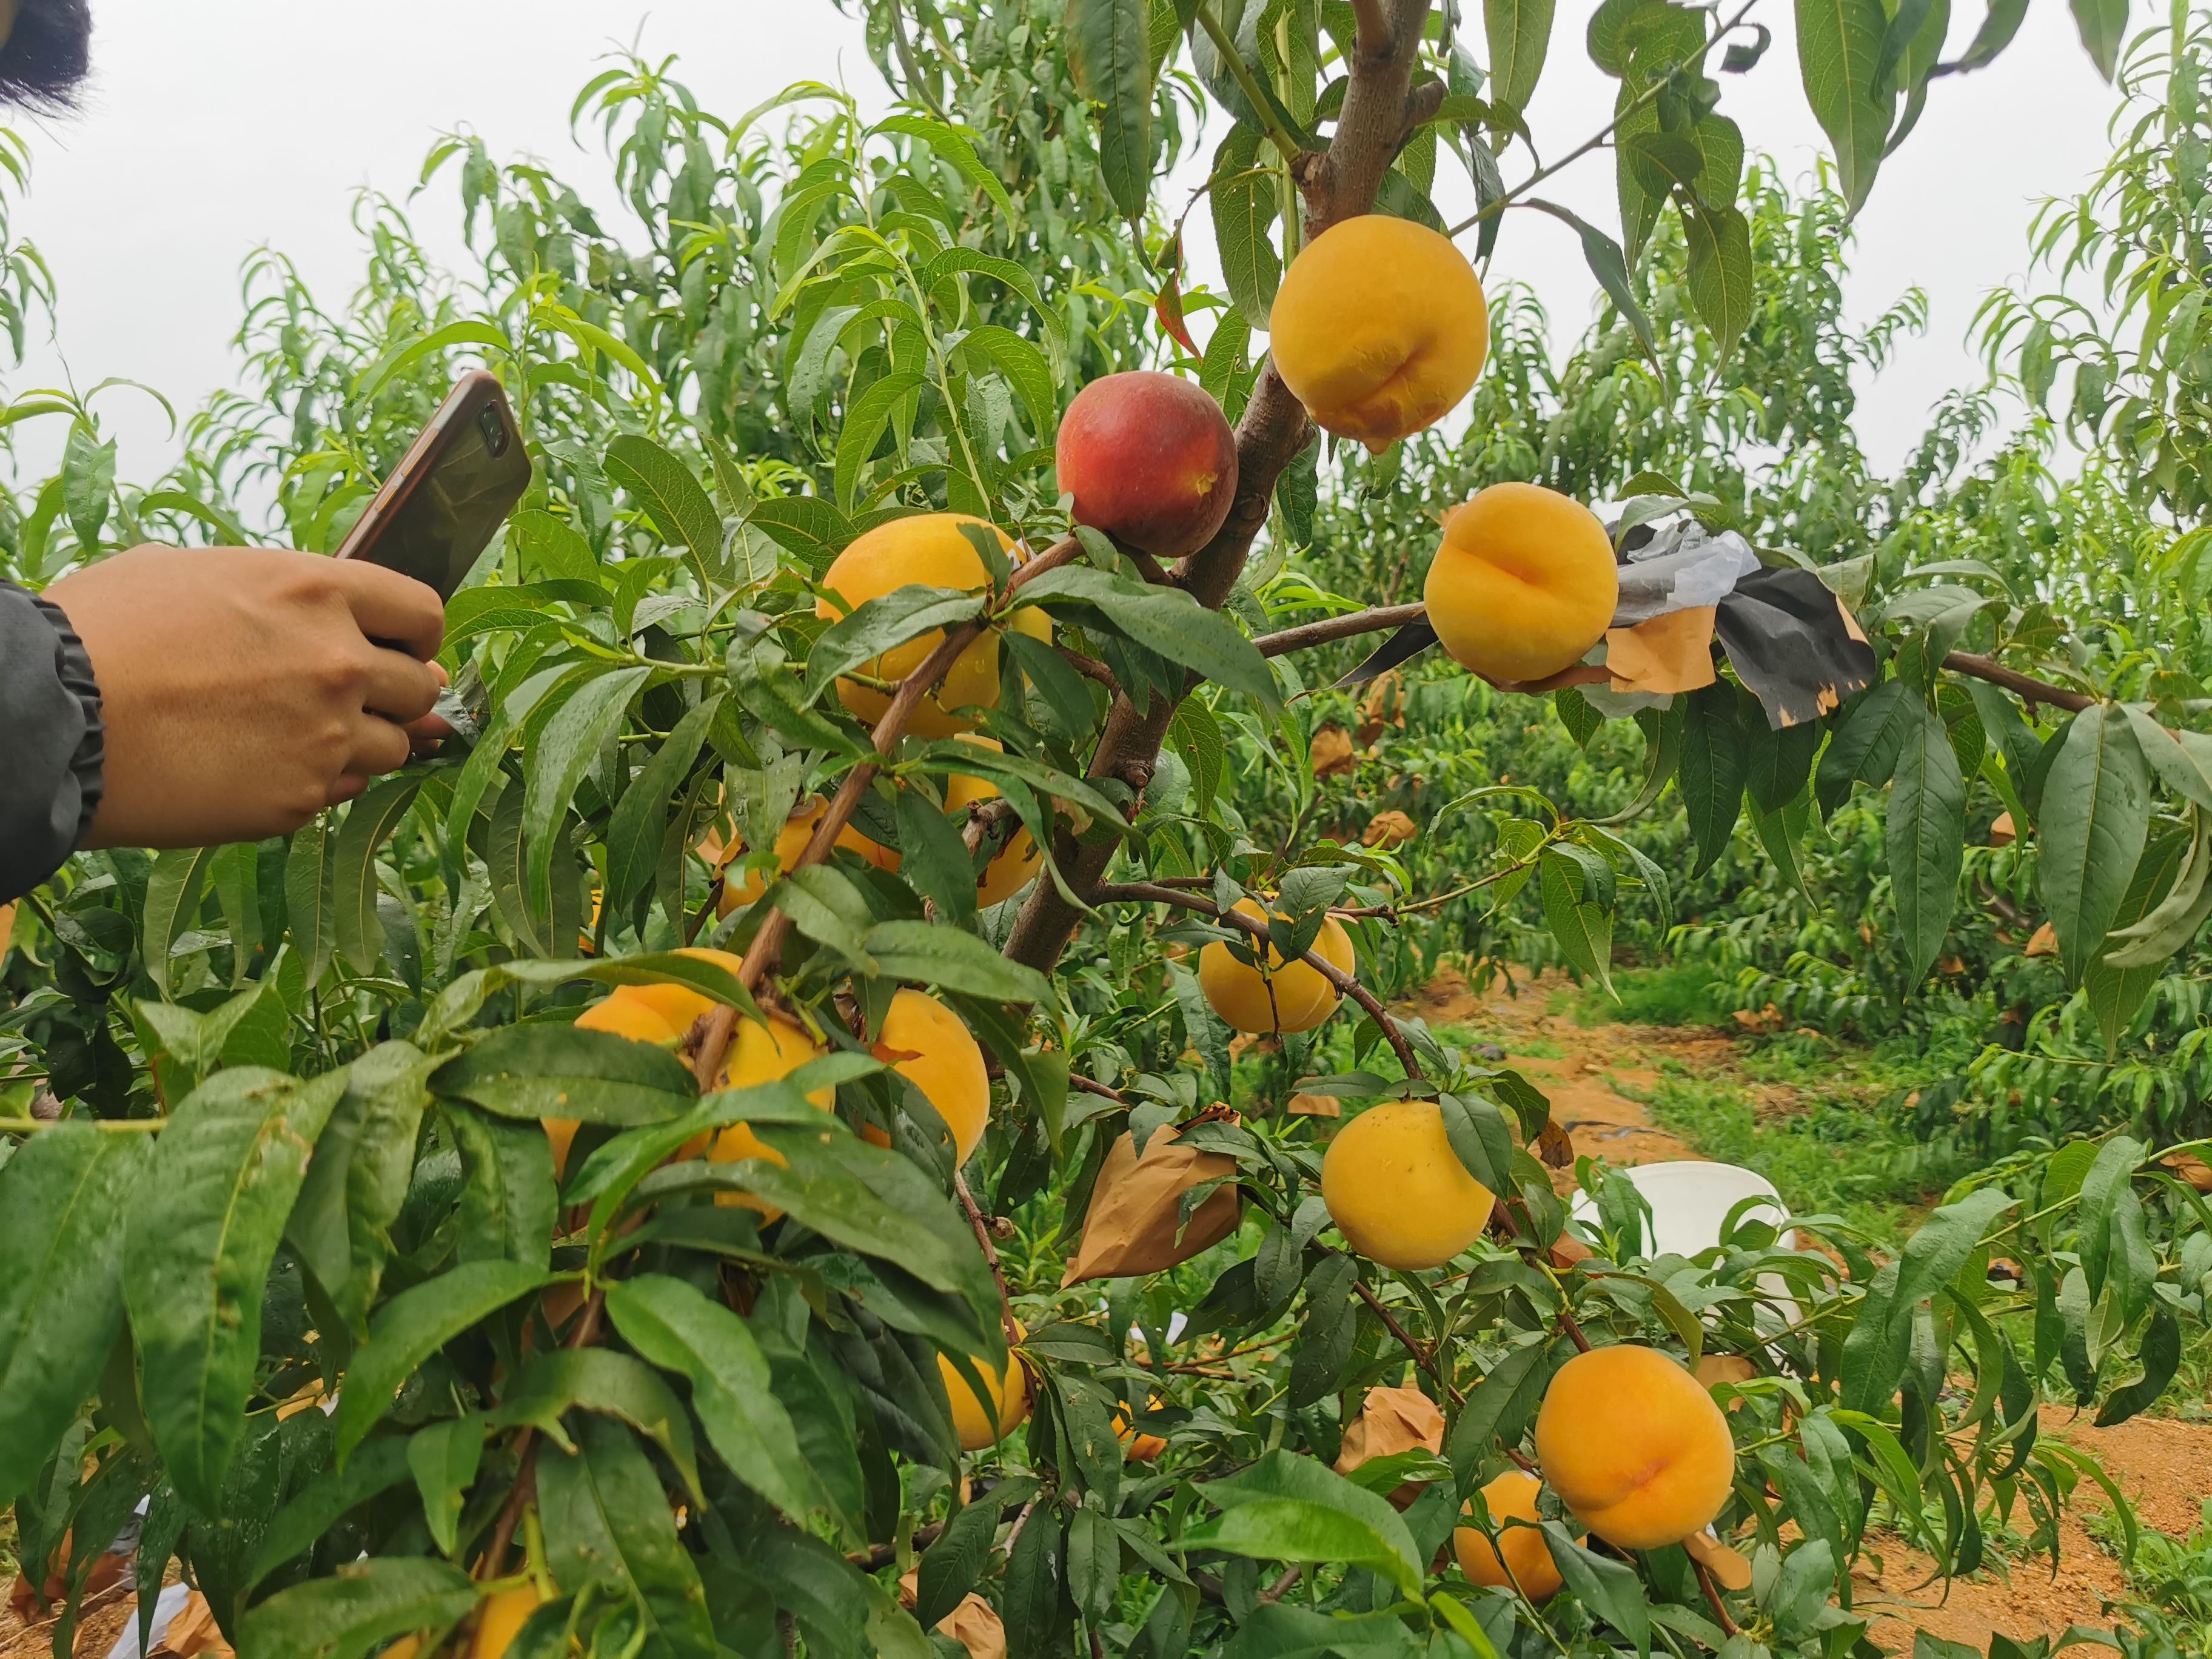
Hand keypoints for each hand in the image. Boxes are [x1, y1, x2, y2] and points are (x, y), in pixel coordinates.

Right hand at [45, 546, 447, 849]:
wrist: (51, 716)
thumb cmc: (105, 632)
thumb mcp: (192, 574)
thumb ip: (279, 597)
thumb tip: (332, 622)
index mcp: (316, 591)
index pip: (421, 612)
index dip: (416, 635)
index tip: (403, 649)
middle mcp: (339, 662)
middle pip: (418, 687)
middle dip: (393, 693)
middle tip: (347, 699)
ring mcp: (326, 735)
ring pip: (392, 747)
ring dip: (360, 742)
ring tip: (293, 734)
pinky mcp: (300, 798)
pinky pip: (340, 790)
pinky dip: (316, 782)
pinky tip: (262, 766)